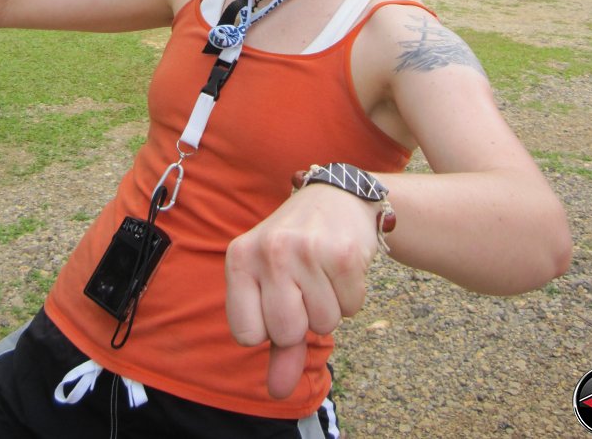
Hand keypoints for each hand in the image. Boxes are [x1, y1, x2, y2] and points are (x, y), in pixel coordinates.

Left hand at [225, 183, 378, 398]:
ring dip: (330, 307)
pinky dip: (352, 296)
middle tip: (304, 284)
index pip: (247, 335)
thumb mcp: (272, 285)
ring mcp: (306, 249)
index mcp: (240, 258)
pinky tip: (342, 267)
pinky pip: (351, 309)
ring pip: (324, 323)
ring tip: (323, 271)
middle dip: (303, 320)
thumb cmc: (297, 249)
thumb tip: (278, 393)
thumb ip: (274, 344)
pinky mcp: (343, 253)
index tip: (276, 298)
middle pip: (286, 333)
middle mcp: (270, 250)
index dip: (268, 327)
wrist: (336, 198)